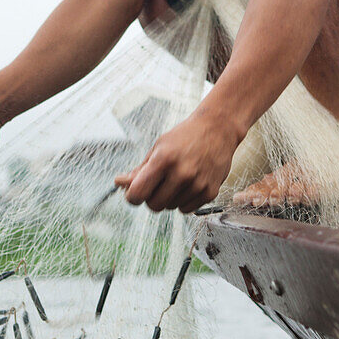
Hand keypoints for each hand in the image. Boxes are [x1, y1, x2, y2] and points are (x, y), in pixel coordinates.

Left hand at [115, 112, 237, 212]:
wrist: (218, 129)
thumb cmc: (185, 136)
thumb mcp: (159, 147)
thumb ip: (141, 169)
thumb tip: (120, 183)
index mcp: (164, 160)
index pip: (138, 194)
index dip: (132, 196)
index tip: (135, 192)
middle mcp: (181, 174)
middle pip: (154, 205)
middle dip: (151, 198)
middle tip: (158, 184)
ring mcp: (197, 184)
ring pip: (171, 207)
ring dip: (170, 198)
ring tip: (178, 179)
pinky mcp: (210, 192)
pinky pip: (187, 209)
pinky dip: (184, 201)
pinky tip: (189, 184)